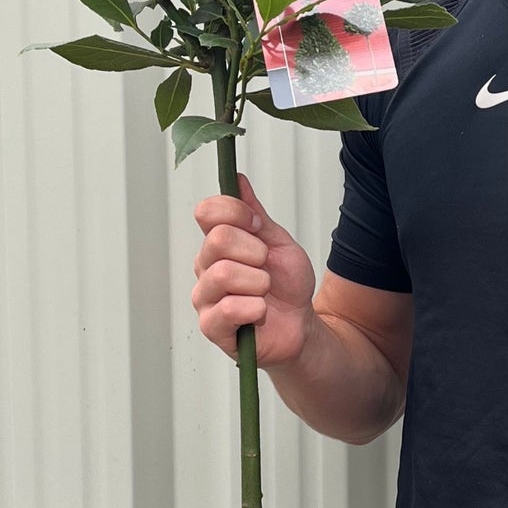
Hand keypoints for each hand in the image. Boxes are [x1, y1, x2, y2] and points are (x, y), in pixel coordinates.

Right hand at [191, 174, 316, 365]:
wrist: (301, 326)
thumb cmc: (287, 286)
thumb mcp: (279, 243)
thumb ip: (256, 214)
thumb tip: (237, 180)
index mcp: (219, 243)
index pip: (208, 211)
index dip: (237, 213)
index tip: (258, 228)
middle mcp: (206, 267)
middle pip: (218, 239)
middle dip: (256, 252)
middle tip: (265, 267)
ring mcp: (205, 297)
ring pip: (223, 273)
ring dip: (258, 282)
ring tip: (264, 293)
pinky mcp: (211, 327)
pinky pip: (227, 309)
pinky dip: (255, 308)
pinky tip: (260, 313)